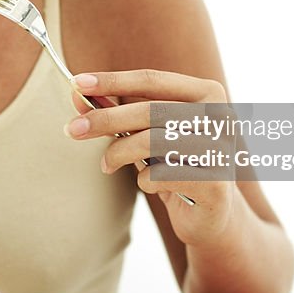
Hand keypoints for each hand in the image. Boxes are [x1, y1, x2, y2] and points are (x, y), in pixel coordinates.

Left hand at [65, 69, 235, 244]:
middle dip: (105, 119)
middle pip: (149, 110)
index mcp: (207, 93)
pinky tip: (150, 184)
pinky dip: (144, 180)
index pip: (152, 79)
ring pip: (152, 141)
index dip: (113, 80)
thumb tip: (78, 95)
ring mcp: (220, 149)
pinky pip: (161, 175)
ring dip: (119, 154)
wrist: (212, 212)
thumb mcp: (148, 133)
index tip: (77, 83)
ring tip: (107, 165)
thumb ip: (119, 112)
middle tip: (73, 129)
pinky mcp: (216, 184)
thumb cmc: (176, 163)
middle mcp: (220, 116)